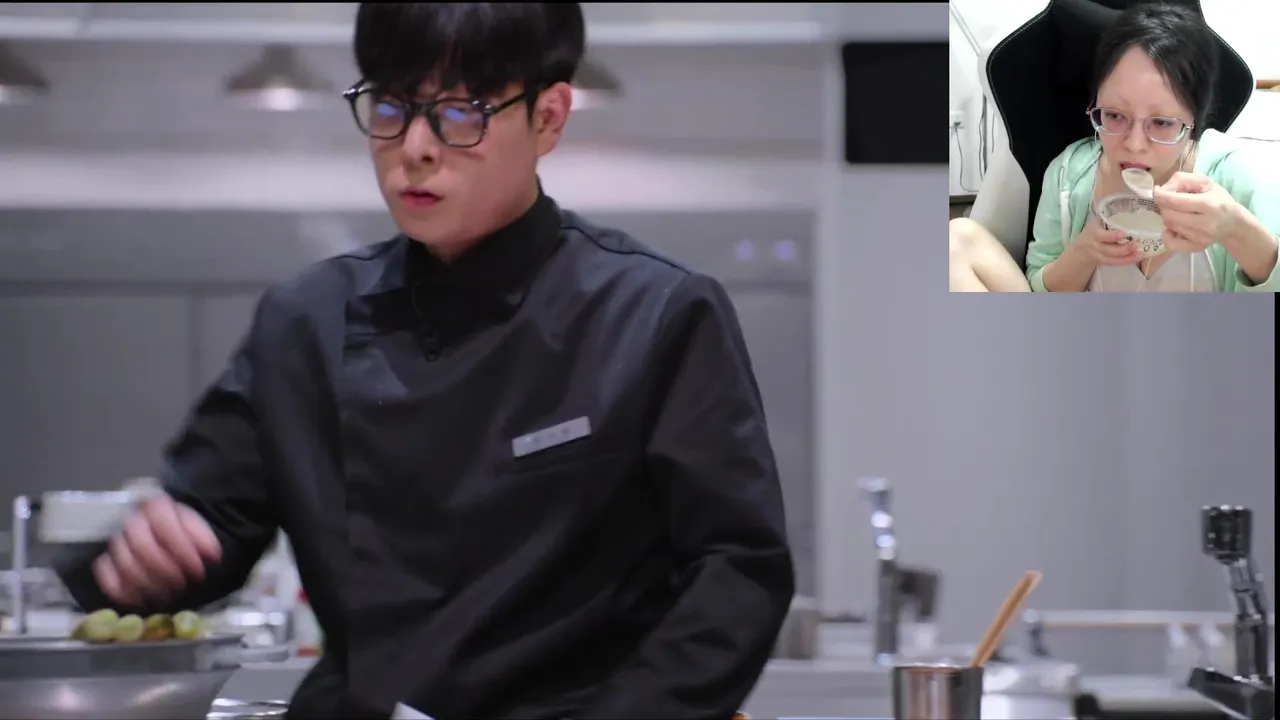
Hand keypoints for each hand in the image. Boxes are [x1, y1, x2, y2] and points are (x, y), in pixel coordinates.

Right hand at [93, 494, 221, 606]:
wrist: (173, 540)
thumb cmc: (187, 536)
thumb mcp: (202, 532)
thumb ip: (206, 540)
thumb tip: (212, 555)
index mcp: (157, 507)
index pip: (163, 522)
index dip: (181, 547)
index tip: (198, 568)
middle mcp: (133, 521)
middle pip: (141, 546)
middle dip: (164, 569)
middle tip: (182, 582)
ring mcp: (117, 542)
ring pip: (125, 563)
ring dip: (149, 583)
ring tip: (168, 592)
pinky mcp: (106, 562)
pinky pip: (106, 576)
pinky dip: (123, 590)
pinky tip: (142, 599)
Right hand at [1074, 215, 1142, 265]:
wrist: (1081, 248)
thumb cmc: (1093, 230)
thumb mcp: (1096, 222)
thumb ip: (1108, 218)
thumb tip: (1129, 207)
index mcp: (1093, 233)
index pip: (1102, 236)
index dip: (1112, 236)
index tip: (1123, 234)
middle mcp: (1096, 246)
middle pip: (1109, 250)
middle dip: (1123, 249)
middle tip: (1136, 245)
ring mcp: (1099, 255)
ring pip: (1113, 259)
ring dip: (1127, 258)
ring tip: (1140, 254)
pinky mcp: (1104, 262)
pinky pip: (1115, 263)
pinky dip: (1126, 262)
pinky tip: (1136, 258)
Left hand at [1152, 172, 1241, 252]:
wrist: (1233, 223)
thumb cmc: (1218, 199)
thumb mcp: (1205, 183)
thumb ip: (1183, 180)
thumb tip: (1162, 189)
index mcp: (1209, 204)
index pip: (1175, 201)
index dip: (1161, 195)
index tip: (1157, 191)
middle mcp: (1205, 223)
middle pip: (1169, 214)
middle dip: (1164, 205)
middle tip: (1170, 201)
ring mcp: (1200, 237)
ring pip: (1169, 226)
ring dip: (1168, 217)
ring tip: (1178, 212)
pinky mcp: (1196, 247)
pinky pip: (1171, 244)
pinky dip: (1167, 235)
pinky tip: (1174, 228)